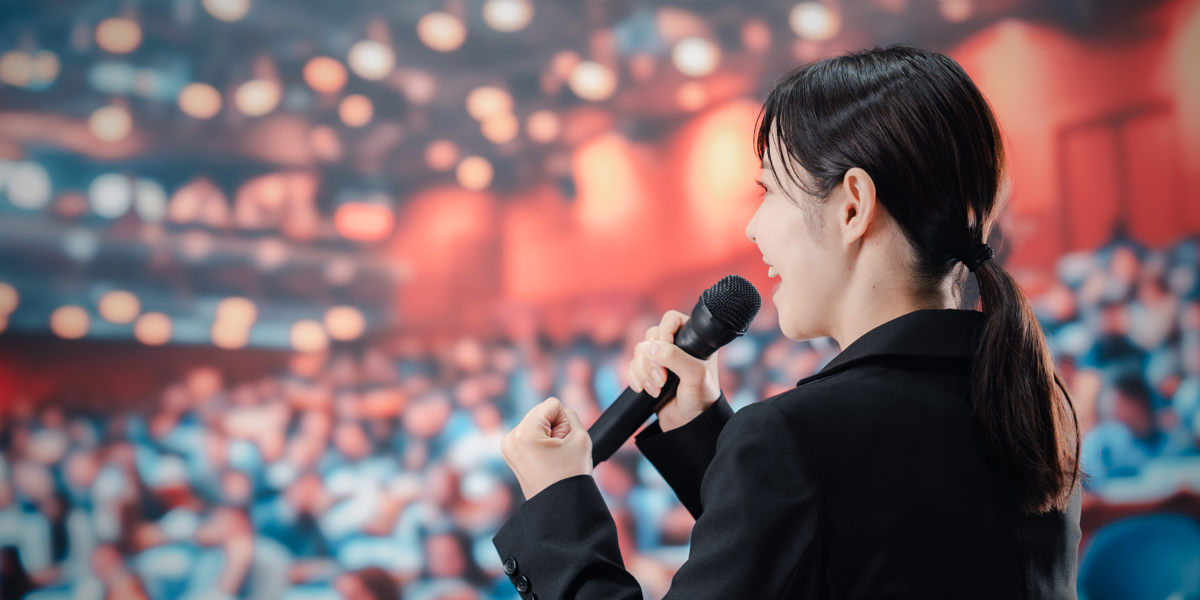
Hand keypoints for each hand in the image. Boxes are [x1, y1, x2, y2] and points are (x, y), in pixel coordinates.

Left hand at [501, 397, 592, 499]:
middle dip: (554, 428)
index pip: (552, 405)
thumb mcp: (580, 436)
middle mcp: (510, 437)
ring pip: (536, 423)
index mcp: (524, 433)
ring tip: (552, 458)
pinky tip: (545, 460)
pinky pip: (530, 434)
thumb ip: (570, 415)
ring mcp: (507, 446)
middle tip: (557, 454)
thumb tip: (555, 412)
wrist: (560, 507)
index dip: (564, 423)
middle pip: (541, 412)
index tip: (562, 445)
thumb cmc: (571, 474)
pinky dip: (540, 443)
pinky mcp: (510, 453)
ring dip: (548, 436)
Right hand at [627, 310, 720, 431]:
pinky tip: (645, 390)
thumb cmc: (701, 400)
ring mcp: (661, 361)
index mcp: (693, 340)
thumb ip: (675, 357)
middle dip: (651, 360)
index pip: (671, 319)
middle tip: (663, 379)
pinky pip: (631, 366)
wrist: (690, 426)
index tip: (663, 348)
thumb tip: (650, 347)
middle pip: (650, 337)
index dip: (664, 332)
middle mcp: (677, 347)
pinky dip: (634, 378)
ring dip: (643, 372)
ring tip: (657, 389)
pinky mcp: (648, 374)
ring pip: (639, 352)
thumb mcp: (695, 376)